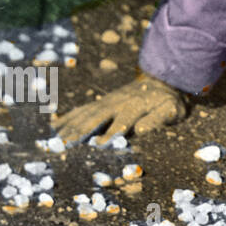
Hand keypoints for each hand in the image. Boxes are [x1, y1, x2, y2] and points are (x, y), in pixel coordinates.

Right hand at [50, 71, 190, 145]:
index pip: (122, 122)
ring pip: (86, 113)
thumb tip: (141, 130)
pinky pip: (83, 109)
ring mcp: (108, 101)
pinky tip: (54, 125)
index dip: (111, 133)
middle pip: (97, 117)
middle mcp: (118, 103)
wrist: (164, 80)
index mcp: (136, 106)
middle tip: (65, 144)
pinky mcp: (102, 101)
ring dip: (70, 125)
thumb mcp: (172, 109)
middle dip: (81, 130)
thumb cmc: (169, 101)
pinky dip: (68, 117)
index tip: (98, 145)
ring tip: (54, 139)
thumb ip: (158, 118)